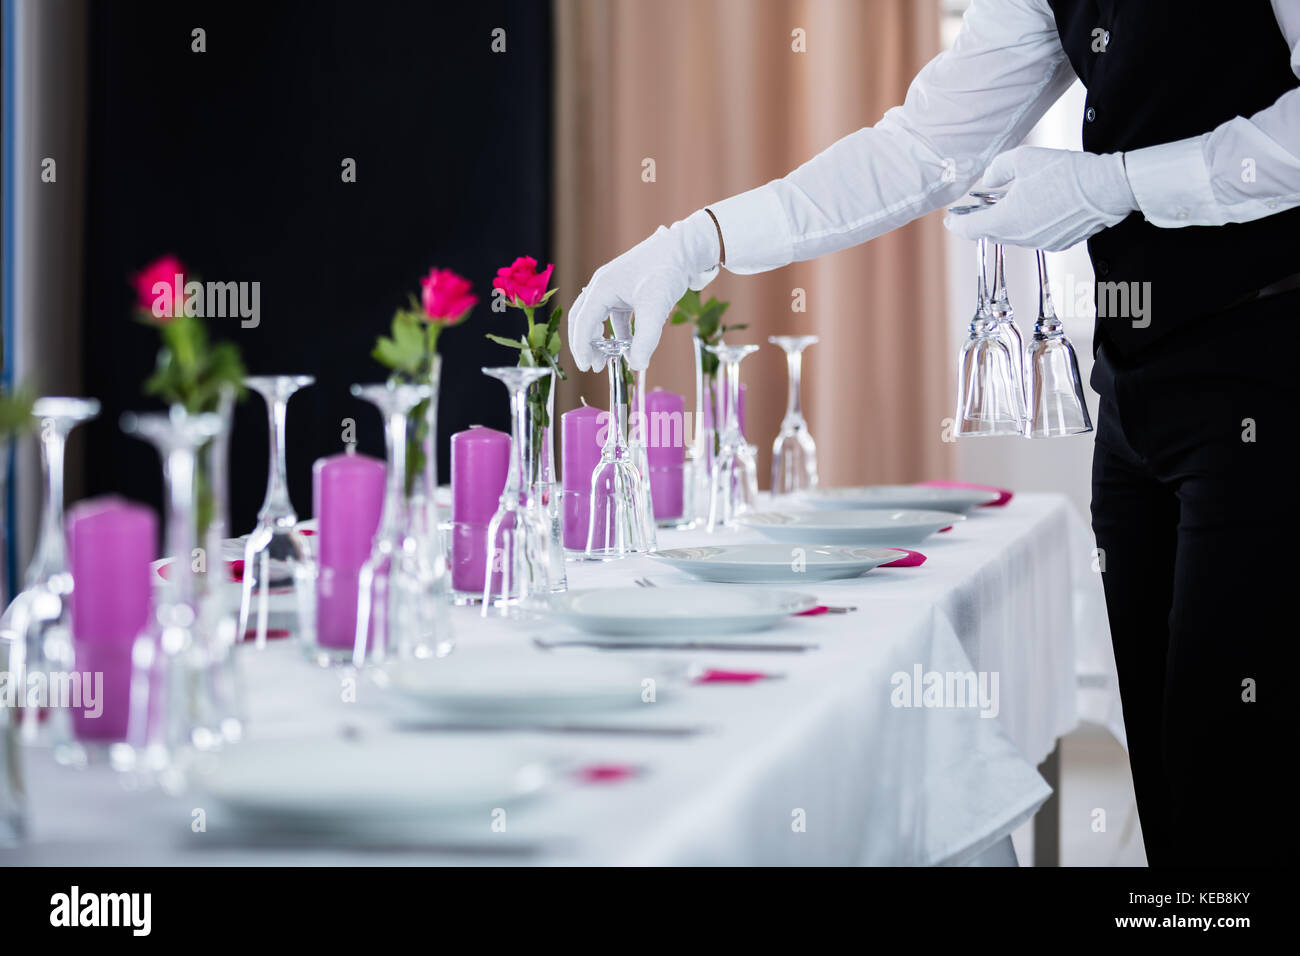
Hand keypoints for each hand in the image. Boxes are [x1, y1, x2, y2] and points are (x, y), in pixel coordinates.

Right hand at [568, 209, 719, 371]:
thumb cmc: (666, 270)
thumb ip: (645, 340)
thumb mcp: (655, 308)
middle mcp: (602, 285)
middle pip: (583, 319)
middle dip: (585, 344)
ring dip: (600, 339)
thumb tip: (637, 365)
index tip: (585, 367)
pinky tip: (627, 346)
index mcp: (602, 287)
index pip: (582, 322)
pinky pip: (614, 315)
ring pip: (597, 317)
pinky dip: (617, 332)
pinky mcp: (626, 290)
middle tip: (592, 366)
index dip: (581, 347)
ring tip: (606, 360)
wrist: (684, 248)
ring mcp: (613, 287)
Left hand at [944, 146, 1136, 250]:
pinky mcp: (1059, 243)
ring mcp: (1040, 243)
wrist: (1107, 188)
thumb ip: (997, 170)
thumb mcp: (1023, 159)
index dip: (956, 224)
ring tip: (1004, 205)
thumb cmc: (1064, 171)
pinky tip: (1032, 207)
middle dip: (980, 221)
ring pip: (1013, 235)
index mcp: (1005, 221)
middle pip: (991, 233)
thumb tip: (988, 181)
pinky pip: (1033, 235)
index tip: (949, 220)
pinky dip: (1026, 224)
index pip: (969, 229)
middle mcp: (1020, 238)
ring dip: (1005, 222)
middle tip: (973, 210)